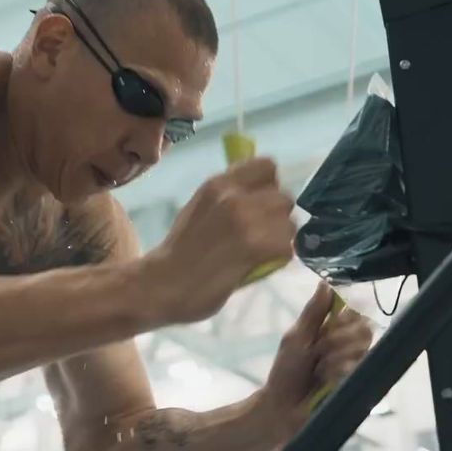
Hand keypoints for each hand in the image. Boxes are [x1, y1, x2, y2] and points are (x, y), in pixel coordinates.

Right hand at [146, 158, 295, 323]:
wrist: (162, 283)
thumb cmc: (180, 249)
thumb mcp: (201, 206)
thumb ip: (230, 195)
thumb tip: (261, 192)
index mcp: (219, 183)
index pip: (268, 167)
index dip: (270, 187)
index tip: (261, 203)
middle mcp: (235, 196)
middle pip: (284, 197)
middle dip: (278, 217)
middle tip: (263, 234)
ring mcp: (247, 222)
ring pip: (290, 224)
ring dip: (280, 240)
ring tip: (260, 251)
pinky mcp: (256, 249)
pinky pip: (287, 249)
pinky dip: (277, 260)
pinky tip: (258, 265)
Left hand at [257, 284, 373, 441]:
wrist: (282, 407)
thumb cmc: (287, 372)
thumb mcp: (296, 337)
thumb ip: (313, 312)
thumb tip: (326, 282)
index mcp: (336, 332)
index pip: (358, 312)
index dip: (347, 315)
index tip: (330, 323)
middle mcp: (351, 347)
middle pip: (365, 327)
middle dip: (336, 338)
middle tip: (317, 351)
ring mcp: (358, 368)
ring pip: (363, 347)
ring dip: (334, 356)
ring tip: (318, 369)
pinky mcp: (361, 386)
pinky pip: (360, 368)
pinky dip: (339, 371)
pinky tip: (326, 380)